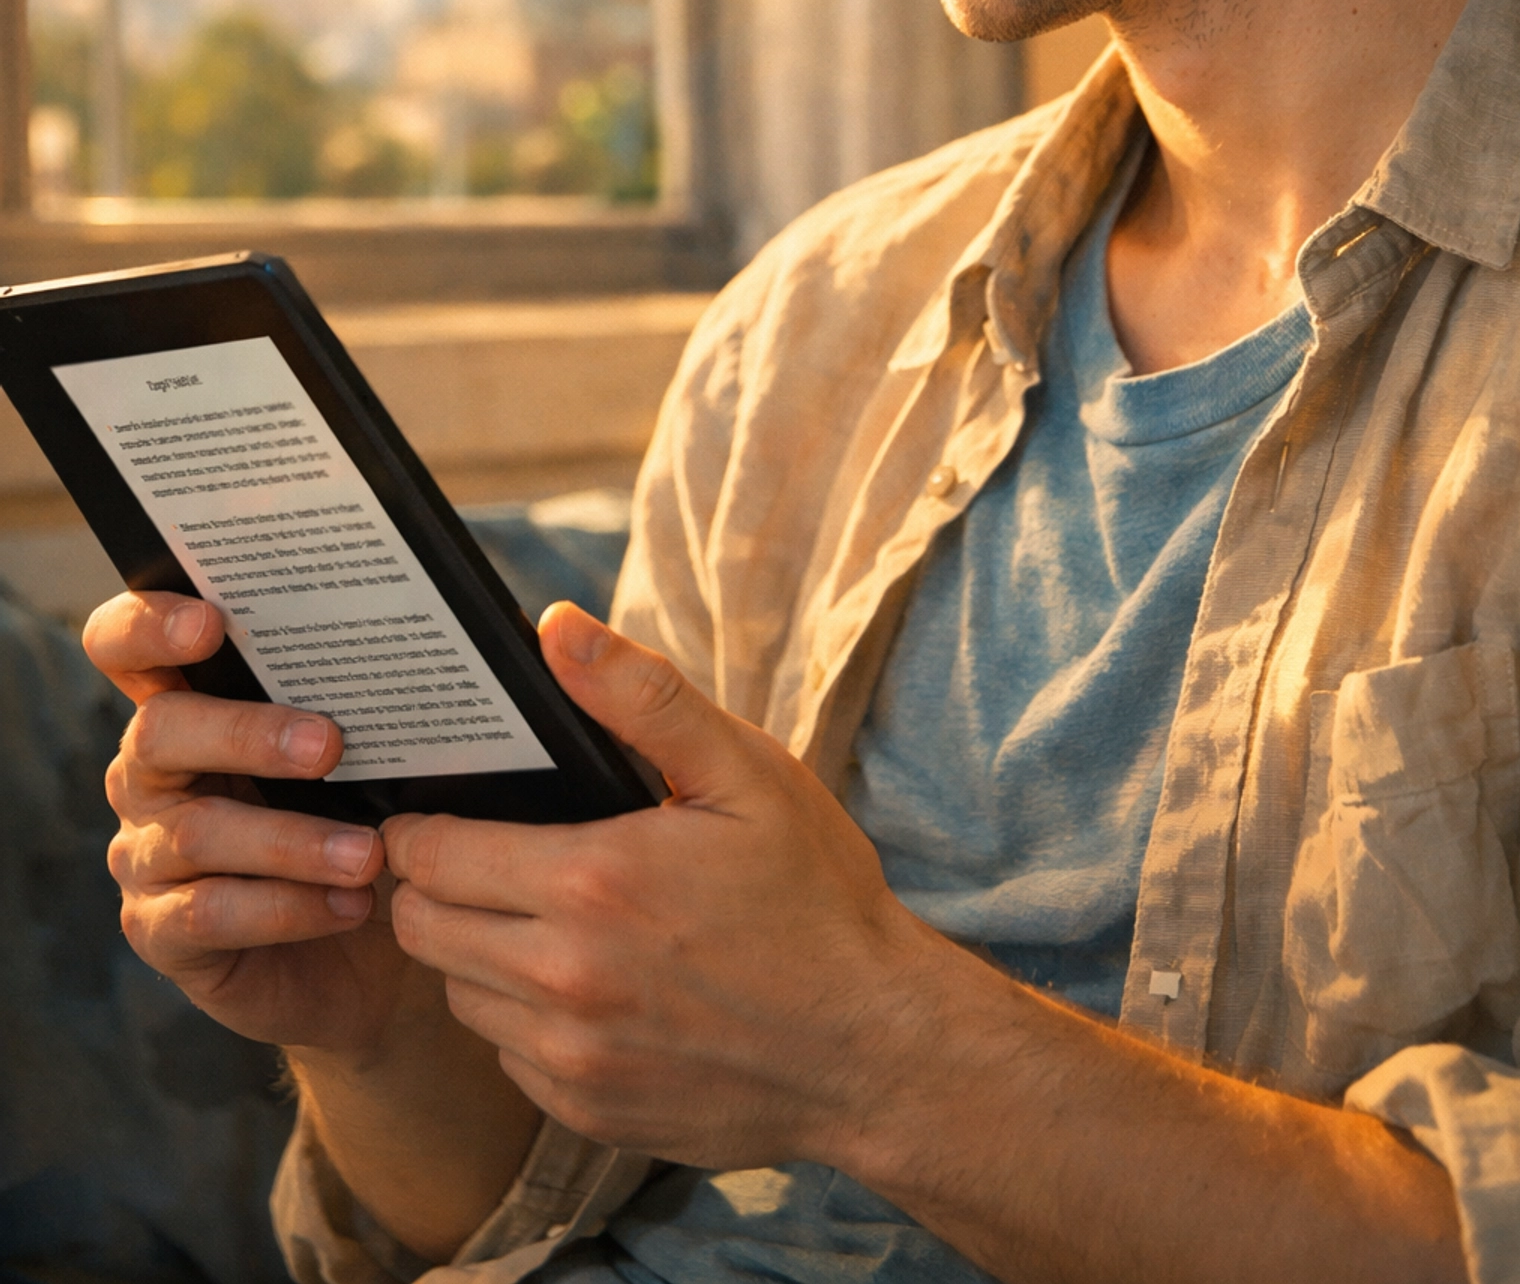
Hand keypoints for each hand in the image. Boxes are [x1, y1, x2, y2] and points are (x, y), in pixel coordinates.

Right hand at [84, 588, 417, 1057]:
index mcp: (187, 704)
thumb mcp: (358, 753)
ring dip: (292, 840)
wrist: (365, 946)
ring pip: (196, 831)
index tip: (210, 623)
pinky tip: (349, 904)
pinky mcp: (159, 932)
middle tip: (330, 745)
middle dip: (246, 733)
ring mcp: (145, 854)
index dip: (148, 624)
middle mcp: (148, 773)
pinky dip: (288, 907)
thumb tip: (408, 644)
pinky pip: (208, 913)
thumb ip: (354, 698)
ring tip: (368, 853)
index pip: (124, 645)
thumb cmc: (361, 817)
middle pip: (158, 731)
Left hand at [386, 602, 953, 1168]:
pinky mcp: (589, 1112)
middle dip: (431, 887)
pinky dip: (522, 1019)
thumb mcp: (744, 773)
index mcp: (592, 884)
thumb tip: (555, 627)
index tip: (435, 812)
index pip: (432, 857)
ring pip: (458, 997)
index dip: (420, 829)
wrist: (877, 1049)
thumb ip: (641, 696)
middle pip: (422, 930)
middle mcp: (565, 981)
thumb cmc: (816, 898)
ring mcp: (574, 1059)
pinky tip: (580, 984)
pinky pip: (509, 1057)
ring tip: (532, 917)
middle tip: (475, 858)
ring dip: (474, 954)